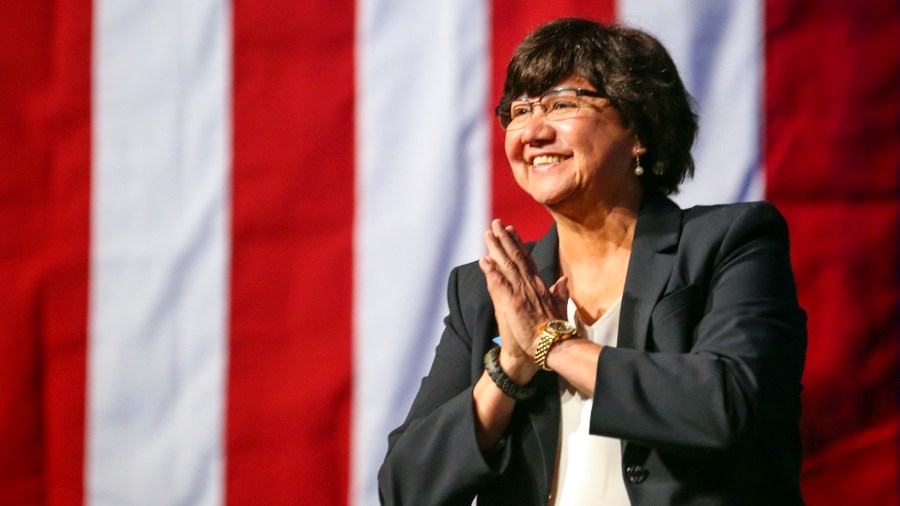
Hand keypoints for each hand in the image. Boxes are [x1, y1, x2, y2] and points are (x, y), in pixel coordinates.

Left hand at [478, 219, 568, 381]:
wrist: (553, 347)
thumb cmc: (555, 332)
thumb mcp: (560, 308)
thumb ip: (560, 293)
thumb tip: (563, 280)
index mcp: (540, 286)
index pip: (527, 260)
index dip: (518, 244)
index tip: (511, 230)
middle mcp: (531, 286)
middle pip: (516, 257)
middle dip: (505, 239)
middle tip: (496, 224)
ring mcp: (521, 293)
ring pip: (507, 266)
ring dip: (496, 249)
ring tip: (487, 234)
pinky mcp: (513, 304)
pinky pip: (500, 285)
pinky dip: (491, 272)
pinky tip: (483, 261)